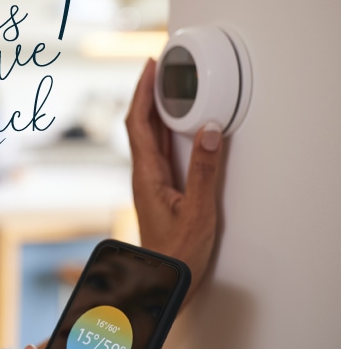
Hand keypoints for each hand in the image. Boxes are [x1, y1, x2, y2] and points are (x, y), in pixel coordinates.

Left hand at [125, 58, 223, 299]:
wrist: (162, 281)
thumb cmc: (176, 254)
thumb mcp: (198, 212)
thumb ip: (205, 172)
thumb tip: (209, 132)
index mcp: (147, 175)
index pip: (138, 123)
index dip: (142, 92)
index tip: (149, 68)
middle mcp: (143, 174)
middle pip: (140, 124)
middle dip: (147, 93)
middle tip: (158, 67)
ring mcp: (150, 181)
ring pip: (148, 136)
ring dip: (155, 109)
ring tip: (167, 85)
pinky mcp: (159, 188)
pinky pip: (159, 149)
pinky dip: (165, 129)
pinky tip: (176, 124)